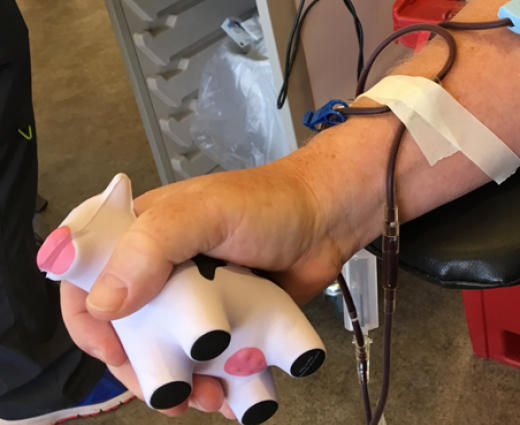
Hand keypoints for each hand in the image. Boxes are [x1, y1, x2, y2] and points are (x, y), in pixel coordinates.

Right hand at [60, 161, 358, 416]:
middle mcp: (161, 273)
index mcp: (140, 238)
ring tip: (206, 399)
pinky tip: (227, 395)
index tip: (115, 354)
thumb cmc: (267, 204)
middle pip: (128, 332)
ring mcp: (196, 301)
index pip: (87, 282)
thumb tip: (105, 305)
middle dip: (143, 369)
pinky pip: (208, 362)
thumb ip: (152, 247)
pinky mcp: (228, 322)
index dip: (90, 322)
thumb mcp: (204, 213)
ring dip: (180, 385)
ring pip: (169, 354)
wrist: (328, 220)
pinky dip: (214, 383)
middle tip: (168, 393)